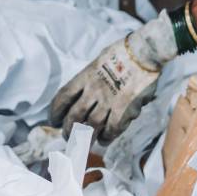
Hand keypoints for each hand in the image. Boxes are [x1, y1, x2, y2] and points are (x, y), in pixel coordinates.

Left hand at [50, 10, 187, 140]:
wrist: (143, 52)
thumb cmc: (121, 54)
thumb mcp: (98, 62)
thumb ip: (89, 79)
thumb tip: (83, 93)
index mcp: (85, 76)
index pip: (63, 97)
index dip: (55, 112)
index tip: (53, 121)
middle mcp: (94, 90)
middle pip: (74, 116)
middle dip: (68, 129)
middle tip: (67, 136)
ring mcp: (109, 101)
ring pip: (91, 126)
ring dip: (86, 137)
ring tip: (84, 143)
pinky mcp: (124, 109)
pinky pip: (112, 129)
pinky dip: (106, 137)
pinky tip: (104, 139)